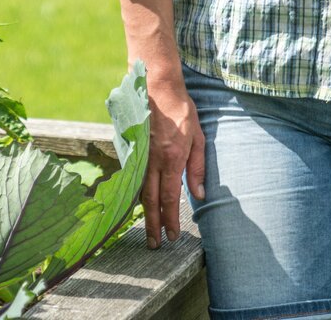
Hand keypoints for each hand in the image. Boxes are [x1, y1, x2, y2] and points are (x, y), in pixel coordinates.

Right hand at [141, 77, 204, 249]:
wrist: (156, 86)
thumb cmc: (181, 110)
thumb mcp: (198, 137)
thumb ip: (197, 167)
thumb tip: (198, 195)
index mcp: (171, 159)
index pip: (170, 198)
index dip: (171, 219)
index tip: (172, 236)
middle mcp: (153, 160)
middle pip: (150, 200)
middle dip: (153, 224)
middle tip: (154, 244)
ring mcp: (140, 154)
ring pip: (139, 190)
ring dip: (144, 212)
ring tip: (148, 228)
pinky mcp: (132, 147)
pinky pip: (134, 175)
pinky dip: (136, 192)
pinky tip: (140, 201)